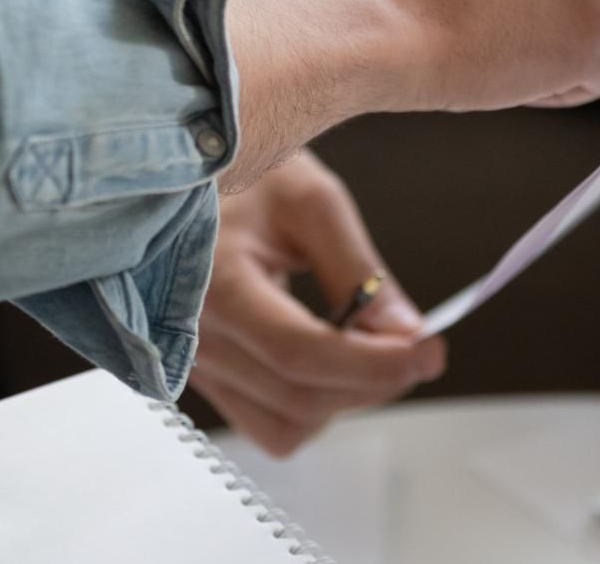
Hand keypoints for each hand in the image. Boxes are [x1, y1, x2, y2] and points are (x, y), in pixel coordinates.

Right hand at [189, 151, 444, 455]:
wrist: (171, 173)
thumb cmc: (238, 173)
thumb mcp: (308, 199)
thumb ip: (357, 269)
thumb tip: (407, 333)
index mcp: (213, 280)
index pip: (300, 352)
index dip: (373, 362)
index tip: (428, 348)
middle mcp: (192, 336)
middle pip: (299, 397)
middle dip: (373, 379)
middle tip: (419, 344)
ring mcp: (192, 363)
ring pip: (284, 427)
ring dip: (342, 398)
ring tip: (368, 347)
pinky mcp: (201, 376)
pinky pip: (264, 421)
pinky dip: (309, 404)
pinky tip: (327, 356)